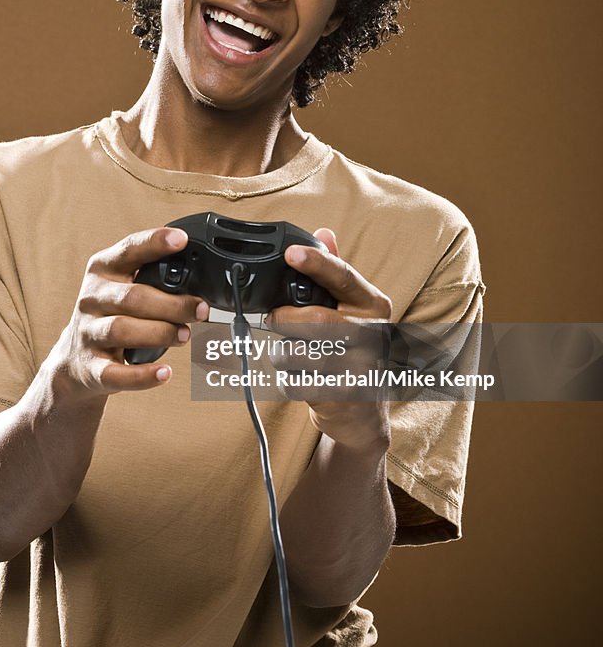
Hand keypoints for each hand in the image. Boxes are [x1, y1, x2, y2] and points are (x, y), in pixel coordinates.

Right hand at [47, 227, 208, 396]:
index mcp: (104, 270)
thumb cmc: (112, 316)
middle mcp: (92, 298)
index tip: (182, 239)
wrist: (74, 361)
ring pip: (122, 330)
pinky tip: (165, 374)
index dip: (155, 243)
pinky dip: (143, 376)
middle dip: (172, 304)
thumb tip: (202, 278)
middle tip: (201, 310)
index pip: (129, 250)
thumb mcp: (123, 286)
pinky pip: (116, 374)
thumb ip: (154, 277)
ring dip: (160, 333)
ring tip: (185, 336)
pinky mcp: (91, 368)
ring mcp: (88, 333)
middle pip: (133, 297)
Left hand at [267, 228, 391, 450]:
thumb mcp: (348, 311)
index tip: (290, 253)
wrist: (362, 413)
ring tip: (287, 354)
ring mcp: (362, 368)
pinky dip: (286, 379)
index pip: (343, 277)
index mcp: (373, 305)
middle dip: (283, 319)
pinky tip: (297, 378)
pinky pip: (297, 382)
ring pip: (301, 353)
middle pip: (315, 319)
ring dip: (281, 353)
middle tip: (272, 319)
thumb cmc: (349, 352)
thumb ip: (333, 276)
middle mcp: (374, 334)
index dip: (316, 263)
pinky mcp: (344, 397)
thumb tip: (323, 232)